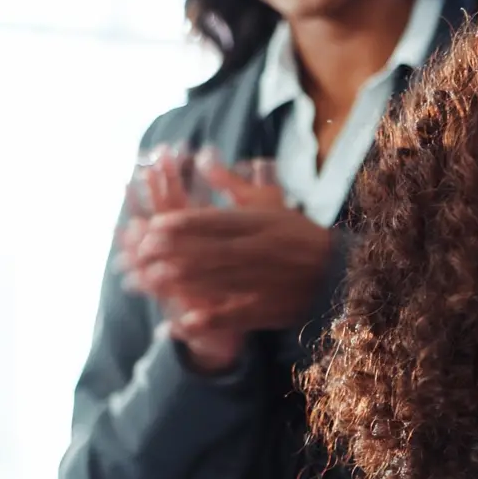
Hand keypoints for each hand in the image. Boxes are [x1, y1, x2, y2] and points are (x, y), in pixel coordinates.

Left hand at [123, 159, 331, 344]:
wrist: (340, 273)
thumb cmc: (300, 236)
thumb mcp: (270, 204)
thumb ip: (233, 184)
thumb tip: (202, 157)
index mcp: (256, 223)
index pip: (210, 223)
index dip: (177, 227)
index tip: (149, 229)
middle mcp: (256, 250)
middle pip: (204, 251)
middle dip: (167, 255)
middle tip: (137, 258)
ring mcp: (262, 280)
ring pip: (213, 281)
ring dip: (176, 283)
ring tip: (147, 282)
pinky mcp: (267, 307)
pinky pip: (231, 314)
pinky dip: (205, 319)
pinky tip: (180, 322)